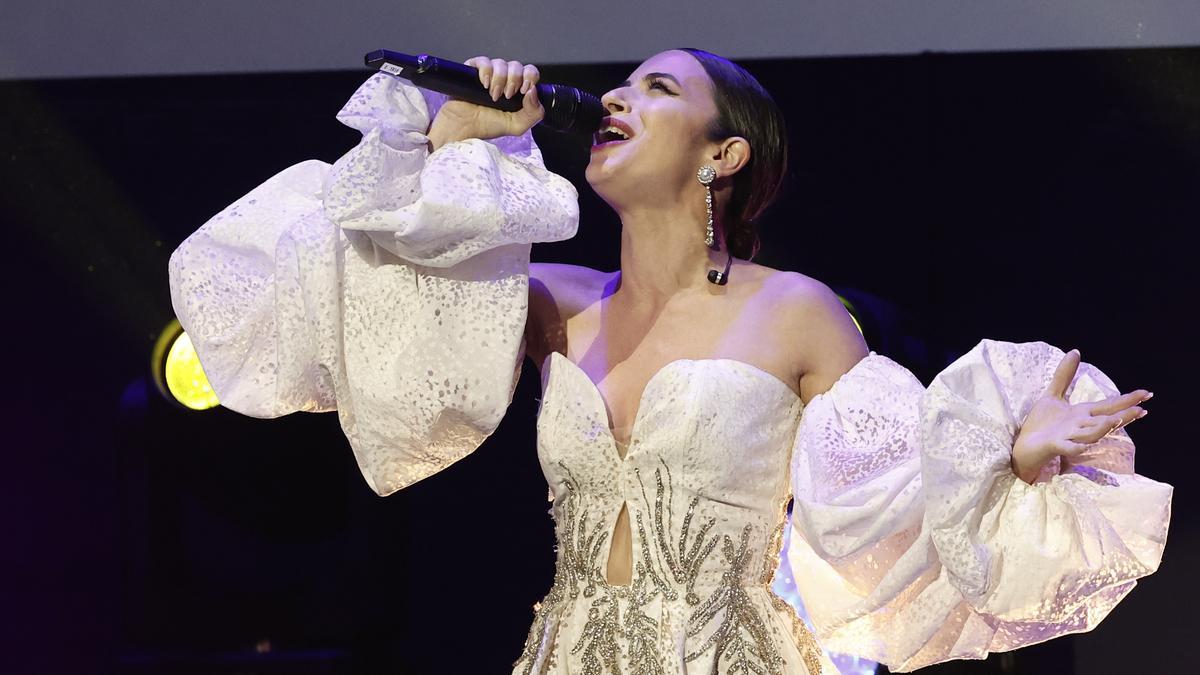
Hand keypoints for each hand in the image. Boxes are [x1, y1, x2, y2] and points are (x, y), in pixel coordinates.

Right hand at [426, 56, 543, 150]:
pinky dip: (486, 71)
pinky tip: (484, 84)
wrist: (463, 128)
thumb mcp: (517, 126)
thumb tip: (533, 91)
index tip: (524, 90)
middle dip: (513, 80)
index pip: (530, 72)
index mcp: (517, 89)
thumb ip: (533, 113)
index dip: (530, 77)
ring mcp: (488, 73)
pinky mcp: (472, 70)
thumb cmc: (487, 126)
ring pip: (501, 63)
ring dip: (499, 79)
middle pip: (516, 66)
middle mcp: (504, 79)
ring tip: (493, 95)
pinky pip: (483, 61)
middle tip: (506, 96)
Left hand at [1011, 349, 1151, 483]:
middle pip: (1105, 420)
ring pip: (1090, 434)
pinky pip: (1067, 448)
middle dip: (1124, 415)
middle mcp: (1080, 426)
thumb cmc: (1041, 424)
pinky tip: (1082, 447)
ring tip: (1116, 419)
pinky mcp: (1054, 445)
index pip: (1108, 406)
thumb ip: (1064, 375)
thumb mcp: (1053, 395)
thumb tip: (1076, 351)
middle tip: (1143, 410)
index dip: (1127, 399)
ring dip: (1102, 428)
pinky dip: (1075, 447)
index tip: (1147, 393)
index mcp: (1082, 414)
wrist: (1025, 447)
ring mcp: (1069, 437)